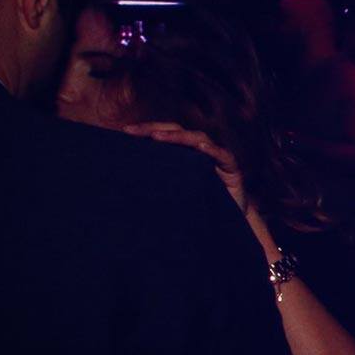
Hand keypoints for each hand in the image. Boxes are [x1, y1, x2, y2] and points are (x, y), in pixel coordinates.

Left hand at [123, 122, 249, 214]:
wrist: (226, 225)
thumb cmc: (196, 210)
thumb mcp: (171, 196)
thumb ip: (155, 186)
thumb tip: (122, 184)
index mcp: (184, 155)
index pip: (165, 136)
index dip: (146, 131)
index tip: (125, 132)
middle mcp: (200, 153)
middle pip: (178, 131)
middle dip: (155, 129)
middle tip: (134, 131)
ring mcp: (216, 159)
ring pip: (199, 138)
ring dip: (178, 136)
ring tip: (158, 137)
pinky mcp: (232, 171)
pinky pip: (223, 156)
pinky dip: (212, 150)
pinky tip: (201, 148)